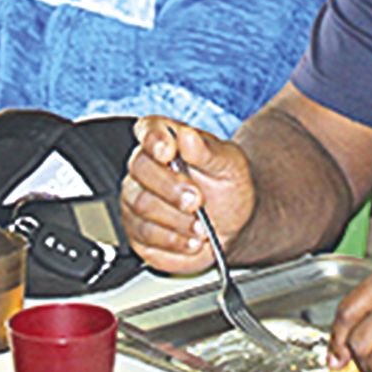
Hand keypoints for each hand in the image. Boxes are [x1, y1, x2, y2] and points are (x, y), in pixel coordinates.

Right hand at [119, 117, 254, 274]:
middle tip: (197, 200)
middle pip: (141, 170)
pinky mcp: (138, 233)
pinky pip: (145, 237)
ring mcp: (136, 200)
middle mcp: (144, 168)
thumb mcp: (229, 164)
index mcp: (165, 140)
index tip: (168, 152)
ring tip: (202, 227)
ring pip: (142, 207)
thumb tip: (187, 136)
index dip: (153, 139)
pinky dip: (173, 242)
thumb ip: (207, 151)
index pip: (147, 129)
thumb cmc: (227, 186)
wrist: (234, 222)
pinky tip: (192, 241)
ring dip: (175, 220)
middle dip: (171, 188)